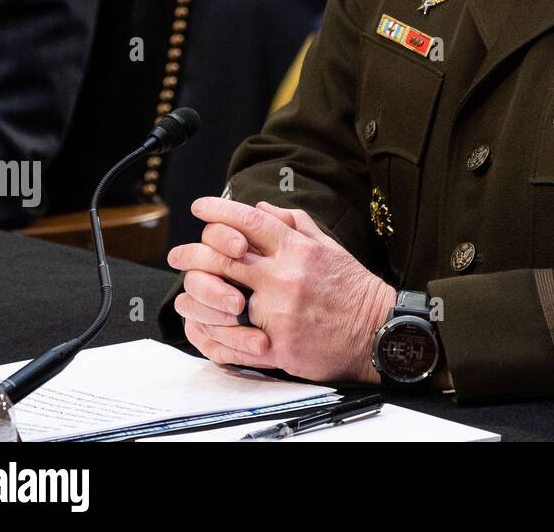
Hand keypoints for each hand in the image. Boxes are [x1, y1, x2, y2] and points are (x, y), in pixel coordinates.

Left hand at [167, 197, 397, 382]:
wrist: (375, 331)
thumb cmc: (352, 287)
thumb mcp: (328, 246)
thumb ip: (294, 224)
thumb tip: (260, 209)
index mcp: (298, 250)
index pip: (249, 221)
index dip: (219, 210)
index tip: (199, 207)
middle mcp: (285, 278)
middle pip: (224, 258)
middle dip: (193, 253)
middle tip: (177, 254)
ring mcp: (280, 313)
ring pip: (220, 300)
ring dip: (196, 295)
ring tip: (184, 292)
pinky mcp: (278, 347)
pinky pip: (232, 342)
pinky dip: (211, 333)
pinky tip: (200, 325)